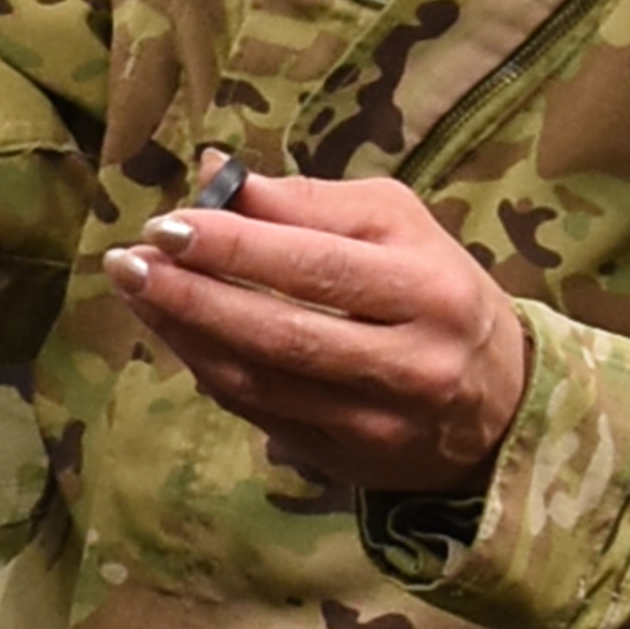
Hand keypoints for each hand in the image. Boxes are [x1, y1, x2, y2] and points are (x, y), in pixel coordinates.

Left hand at [104, 159, 527, 492]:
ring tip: (136, 291)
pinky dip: (206, 369)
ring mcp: (377, 422)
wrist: (501, 401)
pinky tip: (172, 331)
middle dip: (193, 296)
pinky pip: (258, 412)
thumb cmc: (435, 287)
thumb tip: (215, 170)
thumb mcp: (395, 225)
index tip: (166, 224)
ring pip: (261, 381)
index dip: (234, 247)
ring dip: (185, 334)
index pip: (316, 267)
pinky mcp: (345, 458)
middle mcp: (411, 363)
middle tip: (128, 263)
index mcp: (429, 290)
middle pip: (282, 332)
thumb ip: (305, 201)